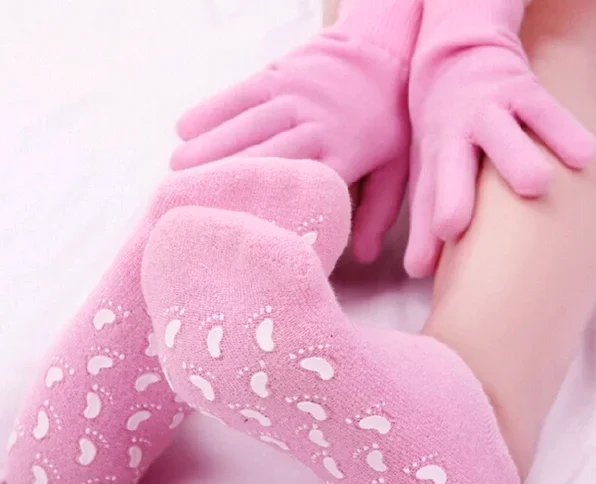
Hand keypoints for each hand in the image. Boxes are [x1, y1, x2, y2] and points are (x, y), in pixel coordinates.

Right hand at [171, 0, 421, 262]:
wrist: (387, 50)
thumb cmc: (389, 121)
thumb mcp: (396, 169)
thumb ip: (377, 213)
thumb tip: (362, 258)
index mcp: (345, 153)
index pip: (303, 186)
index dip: (271, 208)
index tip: (242, 230)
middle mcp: (316, 124)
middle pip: (266, 156)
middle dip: (227, 178)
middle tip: (189, 200)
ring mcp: (295, 95)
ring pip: (247, 125)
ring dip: (210, 147)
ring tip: (176, 170)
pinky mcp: (279, 71)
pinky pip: (240, 91)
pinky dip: (212, 109)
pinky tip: (183, 127)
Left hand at [406, 0, 595, 276]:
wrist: (457, 61)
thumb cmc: (445, 136)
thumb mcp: (427, 174)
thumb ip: (424, 223)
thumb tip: (416, 273)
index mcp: (430, 160)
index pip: (423, 203)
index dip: (420, 234)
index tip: (418, 268)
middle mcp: (455, 137)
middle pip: (450, 168)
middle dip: (451, 196)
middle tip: (451, 227)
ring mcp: (489, 112)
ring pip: (502, 134)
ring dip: (516, 158)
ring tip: (536, 186)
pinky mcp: (524, 91)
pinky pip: (546, 111)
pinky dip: (565, 132)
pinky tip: (584, 157)